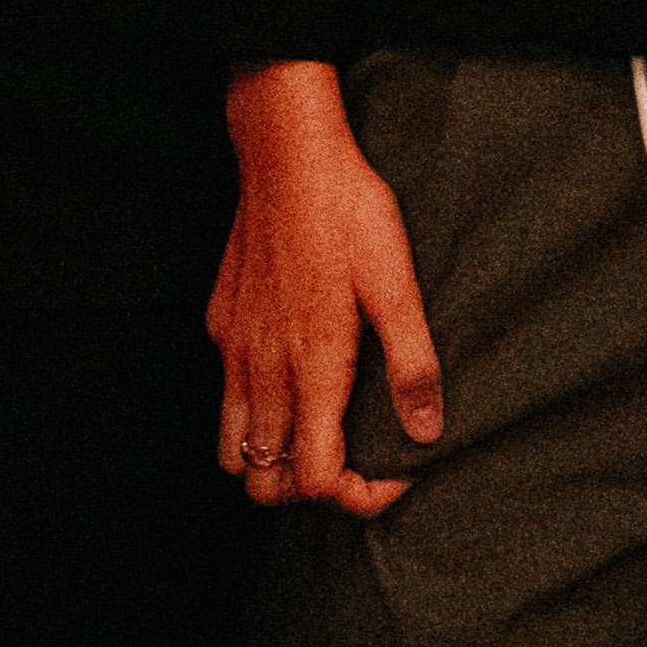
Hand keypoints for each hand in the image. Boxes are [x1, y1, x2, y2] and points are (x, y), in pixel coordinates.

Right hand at [213, 64, 442, 514]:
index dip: (358, 494)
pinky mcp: (221, 320)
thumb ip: (412, 364)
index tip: (394, 473)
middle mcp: (262, 367)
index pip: (316, 477)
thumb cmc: (345, 211)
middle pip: (264, 480)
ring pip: (231, 446)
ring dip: (271, 457)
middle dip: (310, 486)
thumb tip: (425, 431)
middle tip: (356, 457)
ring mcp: (234, 345)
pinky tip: (293, 375)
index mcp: (310, 366)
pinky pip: (226, 393)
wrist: (284, 152)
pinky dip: (253, 411)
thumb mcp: (396, 283)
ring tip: (318, 430)